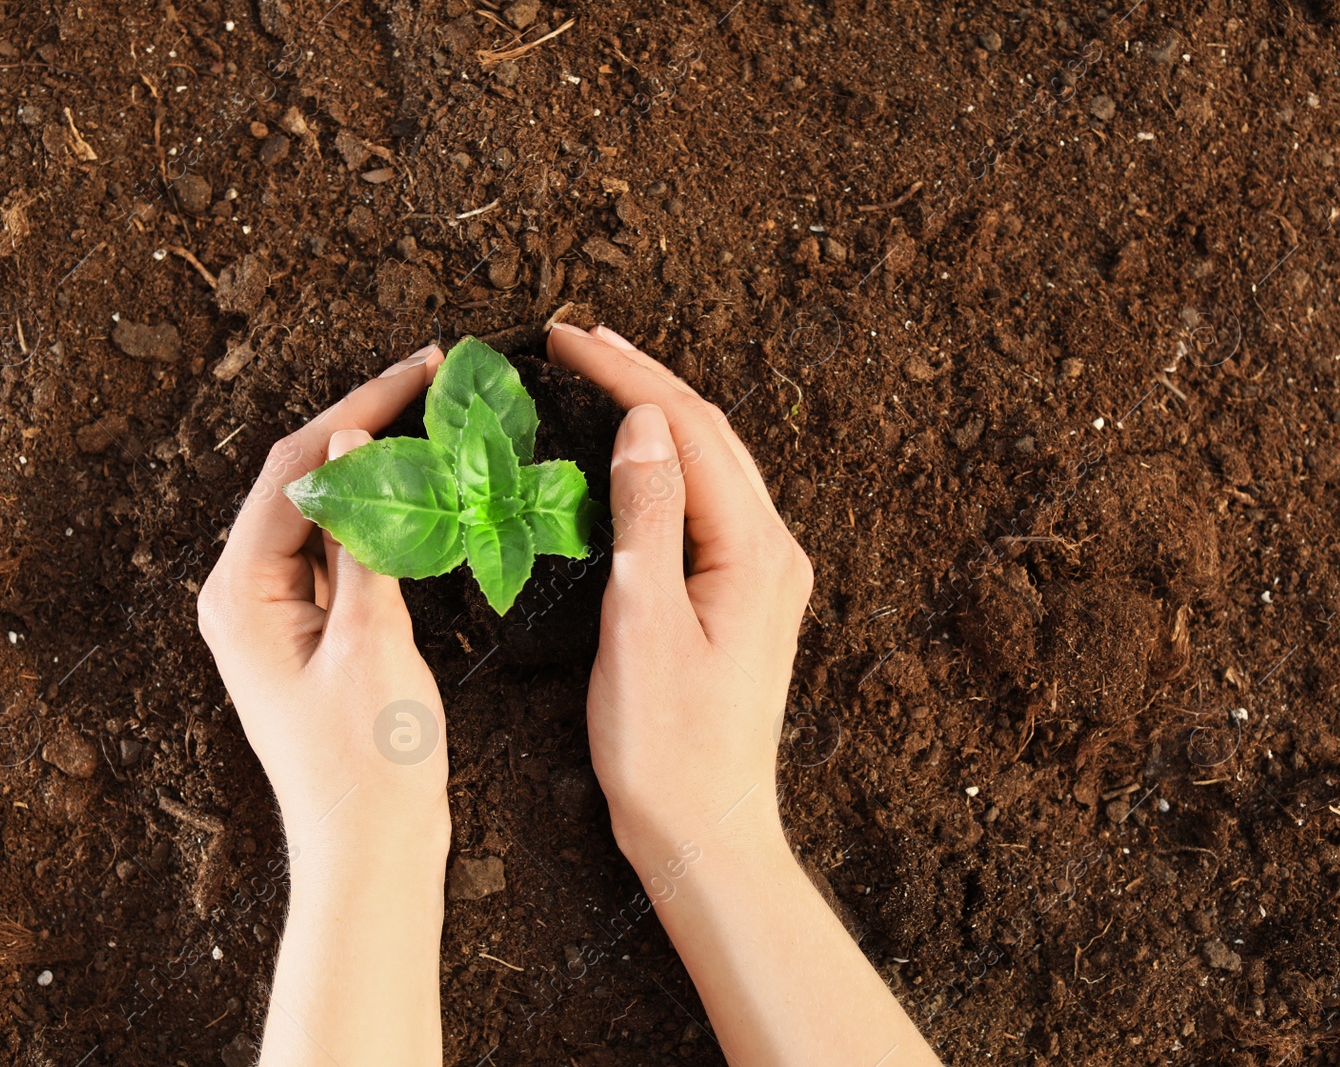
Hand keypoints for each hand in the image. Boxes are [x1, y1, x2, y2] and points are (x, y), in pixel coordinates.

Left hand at [196, 344, 450, 861]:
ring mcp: (276, 614)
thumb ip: (361, 542)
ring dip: (375, 467)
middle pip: (302, 481)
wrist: (370, 853)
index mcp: (240, 593)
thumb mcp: (372, 644)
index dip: (357, 409)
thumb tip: (350, 449)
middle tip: (432, 381)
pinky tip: (421, 493)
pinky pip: (339, 552)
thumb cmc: (369, 765)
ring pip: (323, 513)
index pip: (295, 470)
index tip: (419, 368)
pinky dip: (380, 517)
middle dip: (364, 426)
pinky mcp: (310, 632)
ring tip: (433, 422)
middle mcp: (244, 595)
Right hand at [545, 323, 812, 862]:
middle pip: (709, 433)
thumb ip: (649, 516)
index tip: (565, 338)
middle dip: (644, 376)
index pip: (688, 430)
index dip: (625, 374)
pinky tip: (634, 454)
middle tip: (578, 339)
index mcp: (755, 551)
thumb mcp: (644, 625)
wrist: (706, 830)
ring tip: (603, 373)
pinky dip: (667, 460)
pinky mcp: (744, 595)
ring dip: (658, 411)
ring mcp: (764, 573)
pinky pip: (708, 501)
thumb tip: (645, 421)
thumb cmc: (669, 748)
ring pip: (712, 462)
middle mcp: (774, 550)